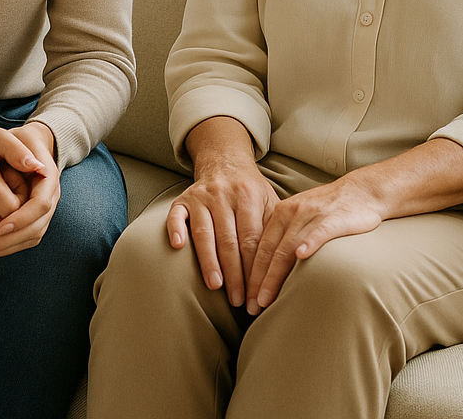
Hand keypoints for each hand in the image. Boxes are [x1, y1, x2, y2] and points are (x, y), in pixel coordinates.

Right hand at [165, 117, 278, 307]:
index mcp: (248, 195)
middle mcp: (223, 194)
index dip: (255, 269)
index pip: (252, 239)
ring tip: (215, 286)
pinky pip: (176, 215)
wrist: (225, 161)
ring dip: (209, 260)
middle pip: (229, 239)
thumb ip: (274, 228)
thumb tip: (286, 264)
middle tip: (239, 301)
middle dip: (235, 273)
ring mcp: (201, 196)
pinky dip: (176, 229)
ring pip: (204, 232)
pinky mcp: (183, 199)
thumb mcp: (269, 201)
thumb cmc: (250, 190)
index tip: (257, 295)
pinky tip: (178, 247)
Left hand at [244, 178, 382, 314]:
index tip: (246, 297)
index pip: (260, 247)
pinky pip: (317, 232)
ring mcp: (311, 215)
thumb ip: (286, 235)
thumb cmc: (330, 210)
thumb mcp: (301, 217)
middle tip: (252, 306)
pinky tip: (301, 257)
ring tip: (266, 298)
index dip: (251, 273)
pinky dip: (308, 244)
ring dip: (274, 275)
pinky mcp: (332, 218)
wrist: (362, 191)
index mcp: (281, 213)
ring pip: (287, 247)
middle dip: (258, 280)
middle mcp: (291, 212)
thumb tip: (270, 266)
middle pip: (270, 250)